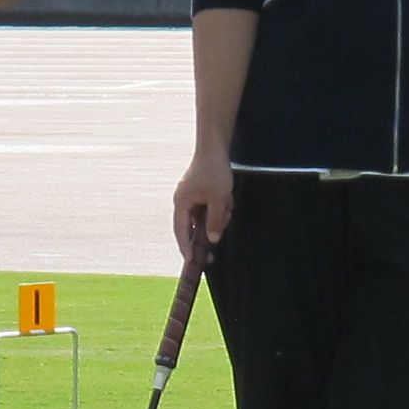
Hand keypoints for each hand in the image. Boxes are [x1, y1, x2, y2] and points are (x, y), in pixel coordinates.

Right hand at [173, 148, 234, 263]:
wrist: (214, 147)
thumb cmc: (214, 170)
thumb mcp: (219, 199)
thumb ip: (215, 220)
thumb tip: (212, 239)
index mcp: (182, 203)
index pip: (181, 231)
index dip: (185, 247)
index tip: (190, 261)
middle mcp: (183, 202)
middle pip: (194, 227)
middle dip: (209, 231)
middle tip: (212, 254)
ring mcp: (191, 197)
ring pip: (205, 218)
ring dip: (219, 215)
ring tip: (227, 202)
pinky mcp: (200, 193)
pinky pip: (210, 208)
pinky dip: (219, 207)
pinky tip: (227, 197)